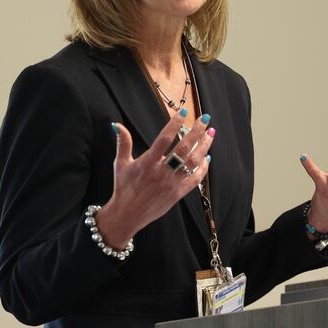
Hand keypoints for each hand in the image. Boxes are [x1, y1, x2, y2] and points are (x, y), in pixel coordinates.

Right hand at [95, 110, 214, 248]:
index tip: (184, 112)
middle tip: (205, 119)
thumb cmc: (123, 188)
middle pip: (183, 148)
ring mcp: (172, 183)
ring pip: (193, 162)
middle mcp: (161, 172)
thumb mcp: (120, 164)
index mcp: (147, 163)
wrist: (127, 215)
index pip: (164, 139)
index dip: (175, 124)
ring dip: (204, 146)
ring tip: (210, 134)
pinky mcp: (178, 194)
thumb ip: (123, 143)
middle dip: (196, 132)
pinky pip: (195, 180)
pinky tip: (207, 158)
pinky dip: (203, 168)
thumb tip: (117, 124)